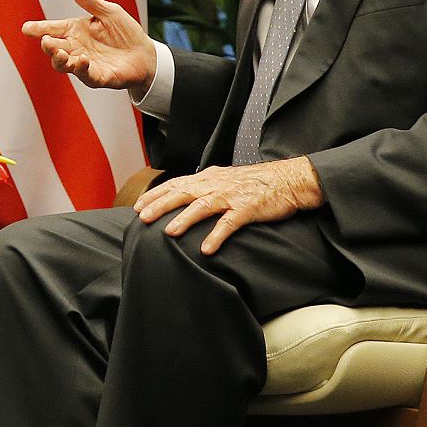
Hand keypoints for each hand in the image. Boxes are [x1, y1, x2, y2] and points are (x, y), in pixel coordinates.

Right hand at [21, 0, 155, 90]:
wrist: (145, 54)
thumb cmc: (124, 33)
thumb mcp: (108, 12)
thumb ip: (89, 0)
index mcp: (74, 31)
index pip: (52, 28)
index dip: (38, 28)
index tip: (26, 28)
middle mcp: (75, 48)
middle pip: (54, 48)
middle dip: (48, 46)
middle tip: (46, 40)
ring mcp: (85, 64)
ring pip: (64, 65)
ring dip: (60, 60)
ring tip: (61, 53)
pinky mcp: (98, 77)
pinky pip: (86, 75)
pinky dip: (82, 69)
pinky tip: (84, 60)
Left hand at [133, 158, 323, 254]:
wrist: (288, 180)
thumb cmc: (256, 182)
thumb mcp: (225, 179)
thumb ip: (204, 185)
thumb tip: (184, 192)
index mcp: (208, 178)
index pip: (175, 184)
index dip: (155, 195)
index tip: (137, 206)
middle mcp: (215, 184)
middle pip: (182, 193)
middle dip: (160, 205)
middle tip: (142, 218)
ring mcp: (231, 196)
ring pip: (202, 206)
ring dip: (184, 219)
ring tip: (169, 233)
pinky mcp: (248, 208)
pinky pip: (229, 223)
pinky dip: (217, 235)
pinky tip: (206, 249)